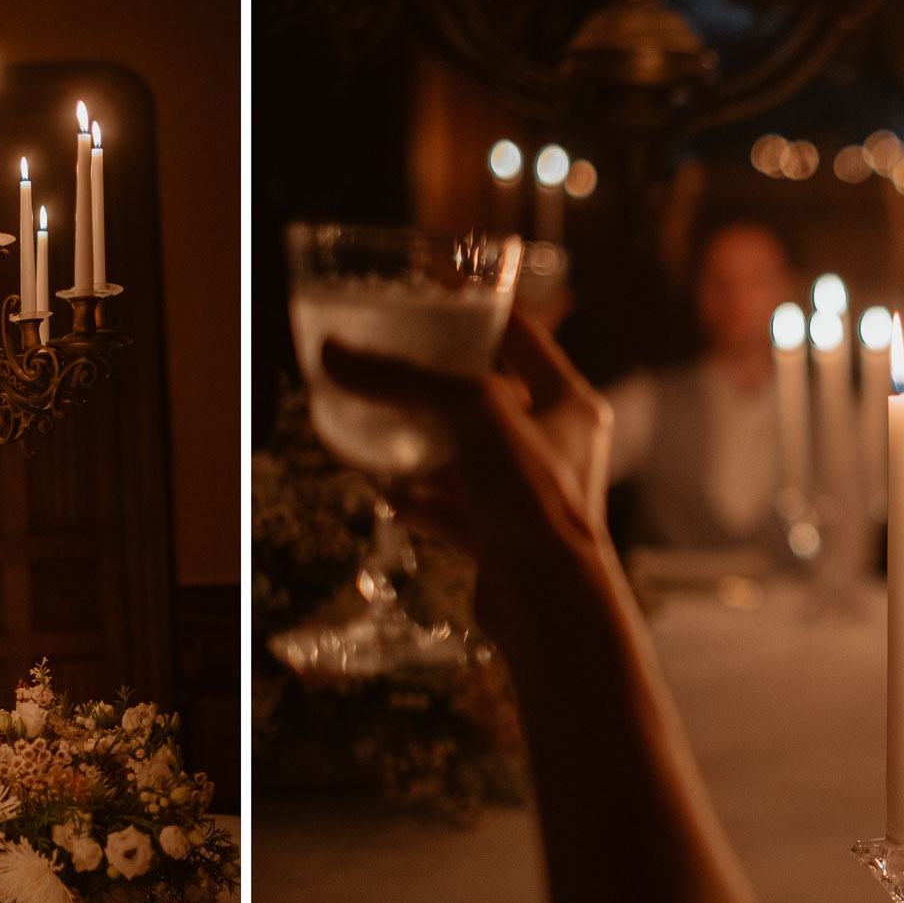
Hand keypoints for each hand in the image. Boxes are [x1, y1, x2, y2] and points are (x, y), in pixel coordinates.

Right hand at [321, 311, 613, 571]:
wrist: (547, 603)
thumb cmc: (534, 499)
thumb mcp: (470, 414)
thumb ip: (402, 381)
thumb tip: (333, 356)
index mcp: (570, 403)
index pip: (522, 336)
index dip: (477, 313)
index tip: (432, 299)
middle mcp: (556, 447)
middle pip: (490, 398)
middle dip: (439, 386)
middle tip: (393, 366)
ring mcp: (530, 497)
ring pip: (467, 457)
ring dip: (425, 447)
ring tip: (381, 430)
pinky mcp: (502, 540)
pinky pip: (453, 510)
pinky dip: (422, 502)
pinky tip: (391, 498)